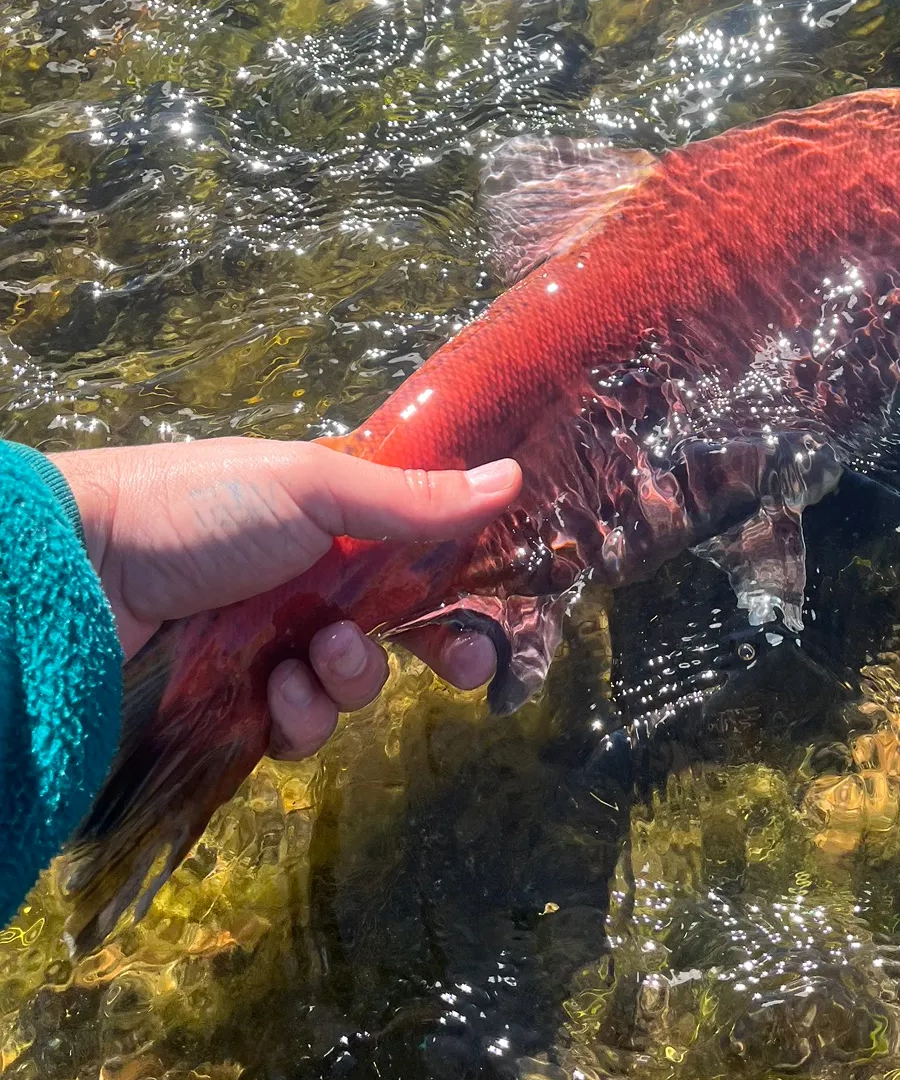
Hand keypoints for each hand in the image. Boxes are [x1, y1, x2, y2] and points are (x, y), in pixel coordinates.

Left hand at [50, 438, 521, 759]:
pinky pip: (299, 727)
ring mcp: (275, 645)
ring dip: (354, 677)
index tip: (500, 615)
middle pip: (404, 629)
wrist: (81, 573)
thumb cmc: (199, 508)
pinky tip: (276, 693)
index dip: (466, 588)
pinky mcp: (237, 704)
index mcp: (336, 523)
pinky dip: (300, 715)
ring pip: (356, 683)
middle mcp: (313, 584)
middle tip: (462, 668)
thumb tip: (512, 479)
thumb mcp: (313, 489)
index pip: (423, 556)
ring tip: (319, 655)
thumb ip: (413, 499)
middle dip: (441, 651)